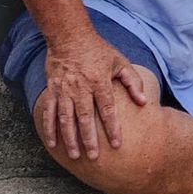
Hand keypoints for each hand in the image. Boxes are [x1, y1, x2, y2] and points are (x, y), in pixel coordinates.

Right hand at [41, 33, 147, 159]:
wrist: (69, 36)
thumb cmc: (98, 50)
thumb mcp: (120, 62)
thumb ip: (132, 82)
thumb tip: (142, 102)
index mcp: (100, 81)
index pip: (107, 109)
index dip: (113, 127)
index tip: (117, 144)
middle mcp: (81, 87)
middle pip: (85, 118)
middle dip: (89, 139)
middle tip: (93, 158)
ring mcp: (65, 89)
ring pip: (66, 118)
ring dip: (69, 138)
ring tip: (74, 156)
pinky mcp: (53, 89)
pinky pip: (50, 112)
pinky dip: (49, 128)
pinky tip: (53, 143)